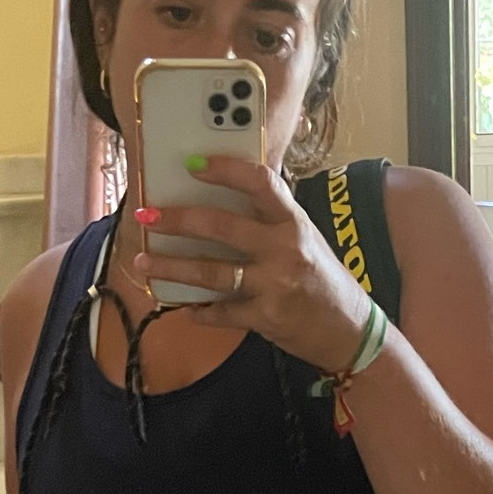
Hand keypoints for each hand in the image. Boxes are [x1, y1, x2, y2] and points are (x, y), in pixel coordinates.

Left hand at [132, 154, 373, 370]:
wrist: (349, 329)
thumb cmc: (322, 280)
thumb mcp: (305, 239)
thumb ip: (270, 220)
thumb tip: (221, 200)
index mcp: (293, 222)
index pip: (259, 182)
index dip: (224, 169)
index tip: (191, 164)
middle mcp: (285, 248)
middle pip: (221, 226)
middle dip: (178, 220)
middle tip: (148, 217)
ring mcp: (275, 284)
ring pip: (212, 272)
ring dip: (171, 268)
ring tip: (143, 263)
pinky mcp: (267, 317)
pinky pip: (222, 312)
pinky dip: (200, 312)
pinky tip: (184, 308)